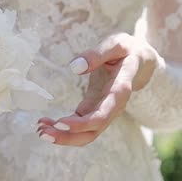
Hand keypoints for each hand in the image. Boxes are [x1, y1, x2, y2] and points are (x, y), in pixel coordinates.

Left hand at [38, 33, 158, 146]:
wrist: (140, 61)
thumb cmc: (127, 50)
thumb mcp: (116, 44)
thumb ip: (97, 54)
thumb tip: (74, 67)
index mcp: (120, 90)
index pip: (103, 114)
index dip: (82, 123)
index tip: (60, 122)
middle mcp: (113, 107)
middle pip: (93, 131)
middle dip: (68, 136)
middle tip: (43, 133)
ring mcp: (104, 111)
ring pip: (86, 133)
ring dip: (64, 136)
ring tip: (41, 130)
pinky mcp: (95, 110)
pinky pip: (80, 124)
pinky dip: (63, 127)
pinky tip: (46, 122)